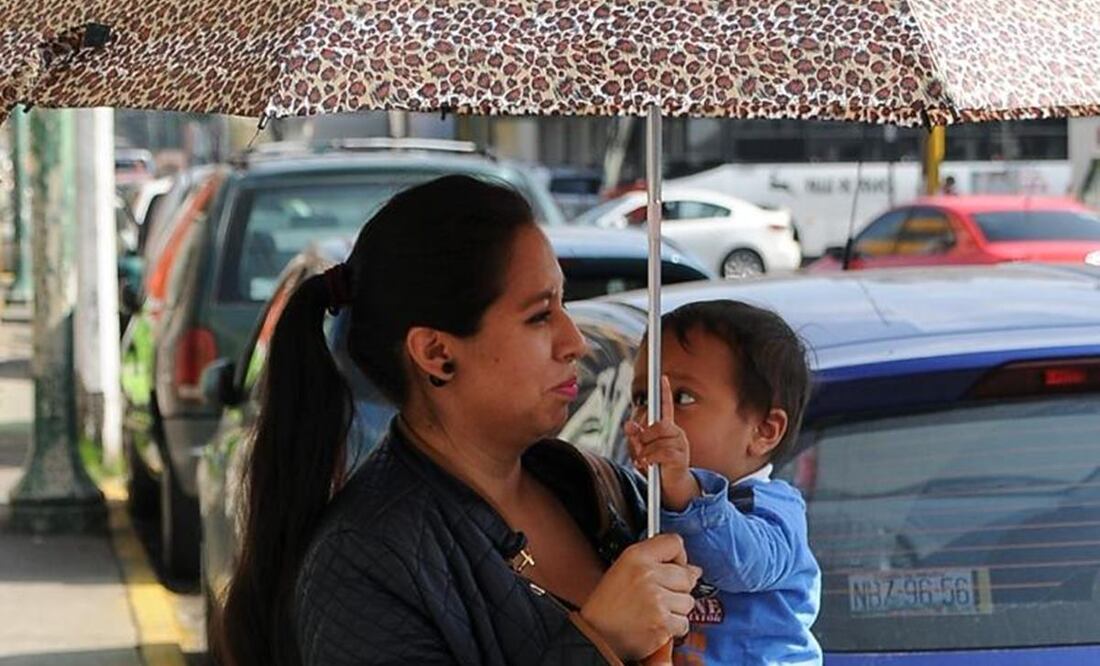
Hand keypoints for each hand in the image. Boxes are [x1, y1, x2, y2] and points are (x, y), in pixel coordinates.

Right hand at [580, 534, 701, 659]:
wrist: (596, 634)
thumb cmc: (607, 604)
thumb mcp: (623, 568)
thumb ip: (656, 560)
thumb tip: (693, 569)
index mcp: (636, 557)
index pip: (674, 543)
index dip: (678, 556)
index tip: (673, 566)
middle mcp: (648, 575)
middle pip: (687, 575)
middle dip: (678, 588)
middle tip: (658, 595)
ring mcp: (657, 600)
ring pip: (688, 601)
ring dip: (676, 609)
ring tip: (655, 610)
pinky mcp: (663, 623)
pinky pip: (684, 623)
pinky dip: (673, 627)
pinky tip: (656, 623)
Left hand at [626, 376, 699, 510]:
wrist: (671, 486)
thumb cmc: (657, 465)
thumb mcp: (643, 450)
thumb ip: (636, 437)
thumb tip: (628, 425)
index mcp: (668, 428)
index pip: (666, 406)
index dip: (665, 392)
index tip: (663, 377)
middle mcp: (676, 433)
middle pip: (657, 425)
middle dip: (644, 437)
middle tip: (640, 450)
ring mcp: (680, 444)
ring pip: (657, 440)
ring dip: (646, 451)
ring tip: (644, 461)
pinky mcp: (680, 457)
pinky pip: (660, 452)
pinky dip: (650, 459)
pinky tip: (648, 465)